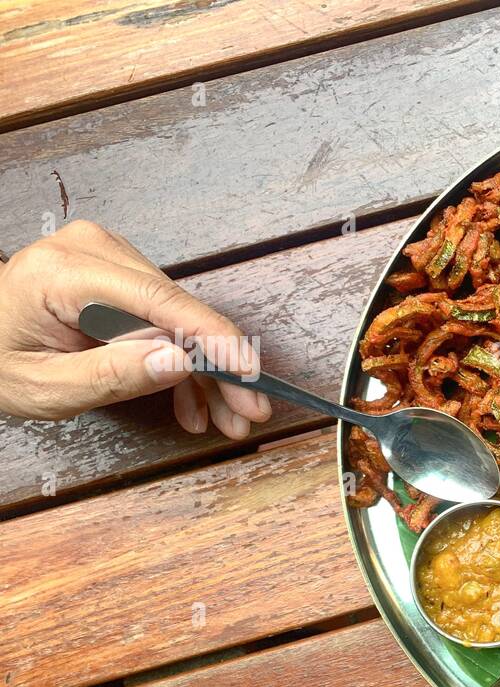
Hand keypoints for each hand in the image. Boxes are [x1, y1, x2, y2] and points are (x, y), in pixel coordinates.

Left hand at [0, 220, 270, 437]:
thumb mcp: (44, 388)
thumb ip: (111, 375)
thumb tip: (180, 362)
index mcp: (63, 272)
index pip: (157, 300)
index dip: (213, 337)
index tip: (250, 372)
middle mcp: (91, 249)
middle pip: (177, 311)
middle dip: (217, 367)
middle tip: (249, 411)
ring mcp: (107, 256)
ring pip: (179, 318)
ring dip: (206, 371)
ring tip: (226, 418)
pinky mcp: (118, 272)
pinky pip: (164, 317)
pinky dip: (181, 360)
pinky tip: (193, 402)